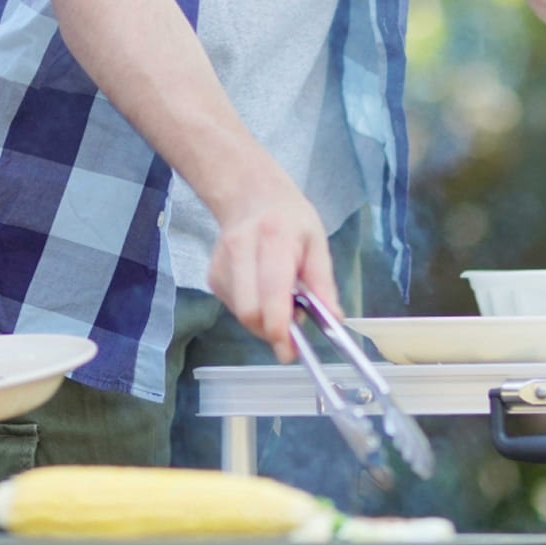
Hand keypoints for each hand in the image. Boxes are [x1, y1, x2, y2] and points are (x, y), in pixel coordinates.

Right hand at [207, 170, 340, 362]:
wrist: (249, 194)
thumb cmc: (290, 219)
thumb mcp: (317, 242)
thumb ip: (323, 283)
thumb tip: (333, 320)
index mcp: (274, 238)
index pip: (271, 293)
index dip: (279, 328)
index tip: (290, 350)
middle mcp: (240, 249)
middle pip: (249, 311)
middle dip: (270, 331)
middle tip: (291, 331)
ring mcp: (221, 262)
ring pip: (240, 314)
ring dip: (262, 321)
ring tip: (279, 302)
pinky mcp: (212, 274)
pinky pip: (233, 308)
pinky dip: (251, 311)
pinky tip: (261, 292)